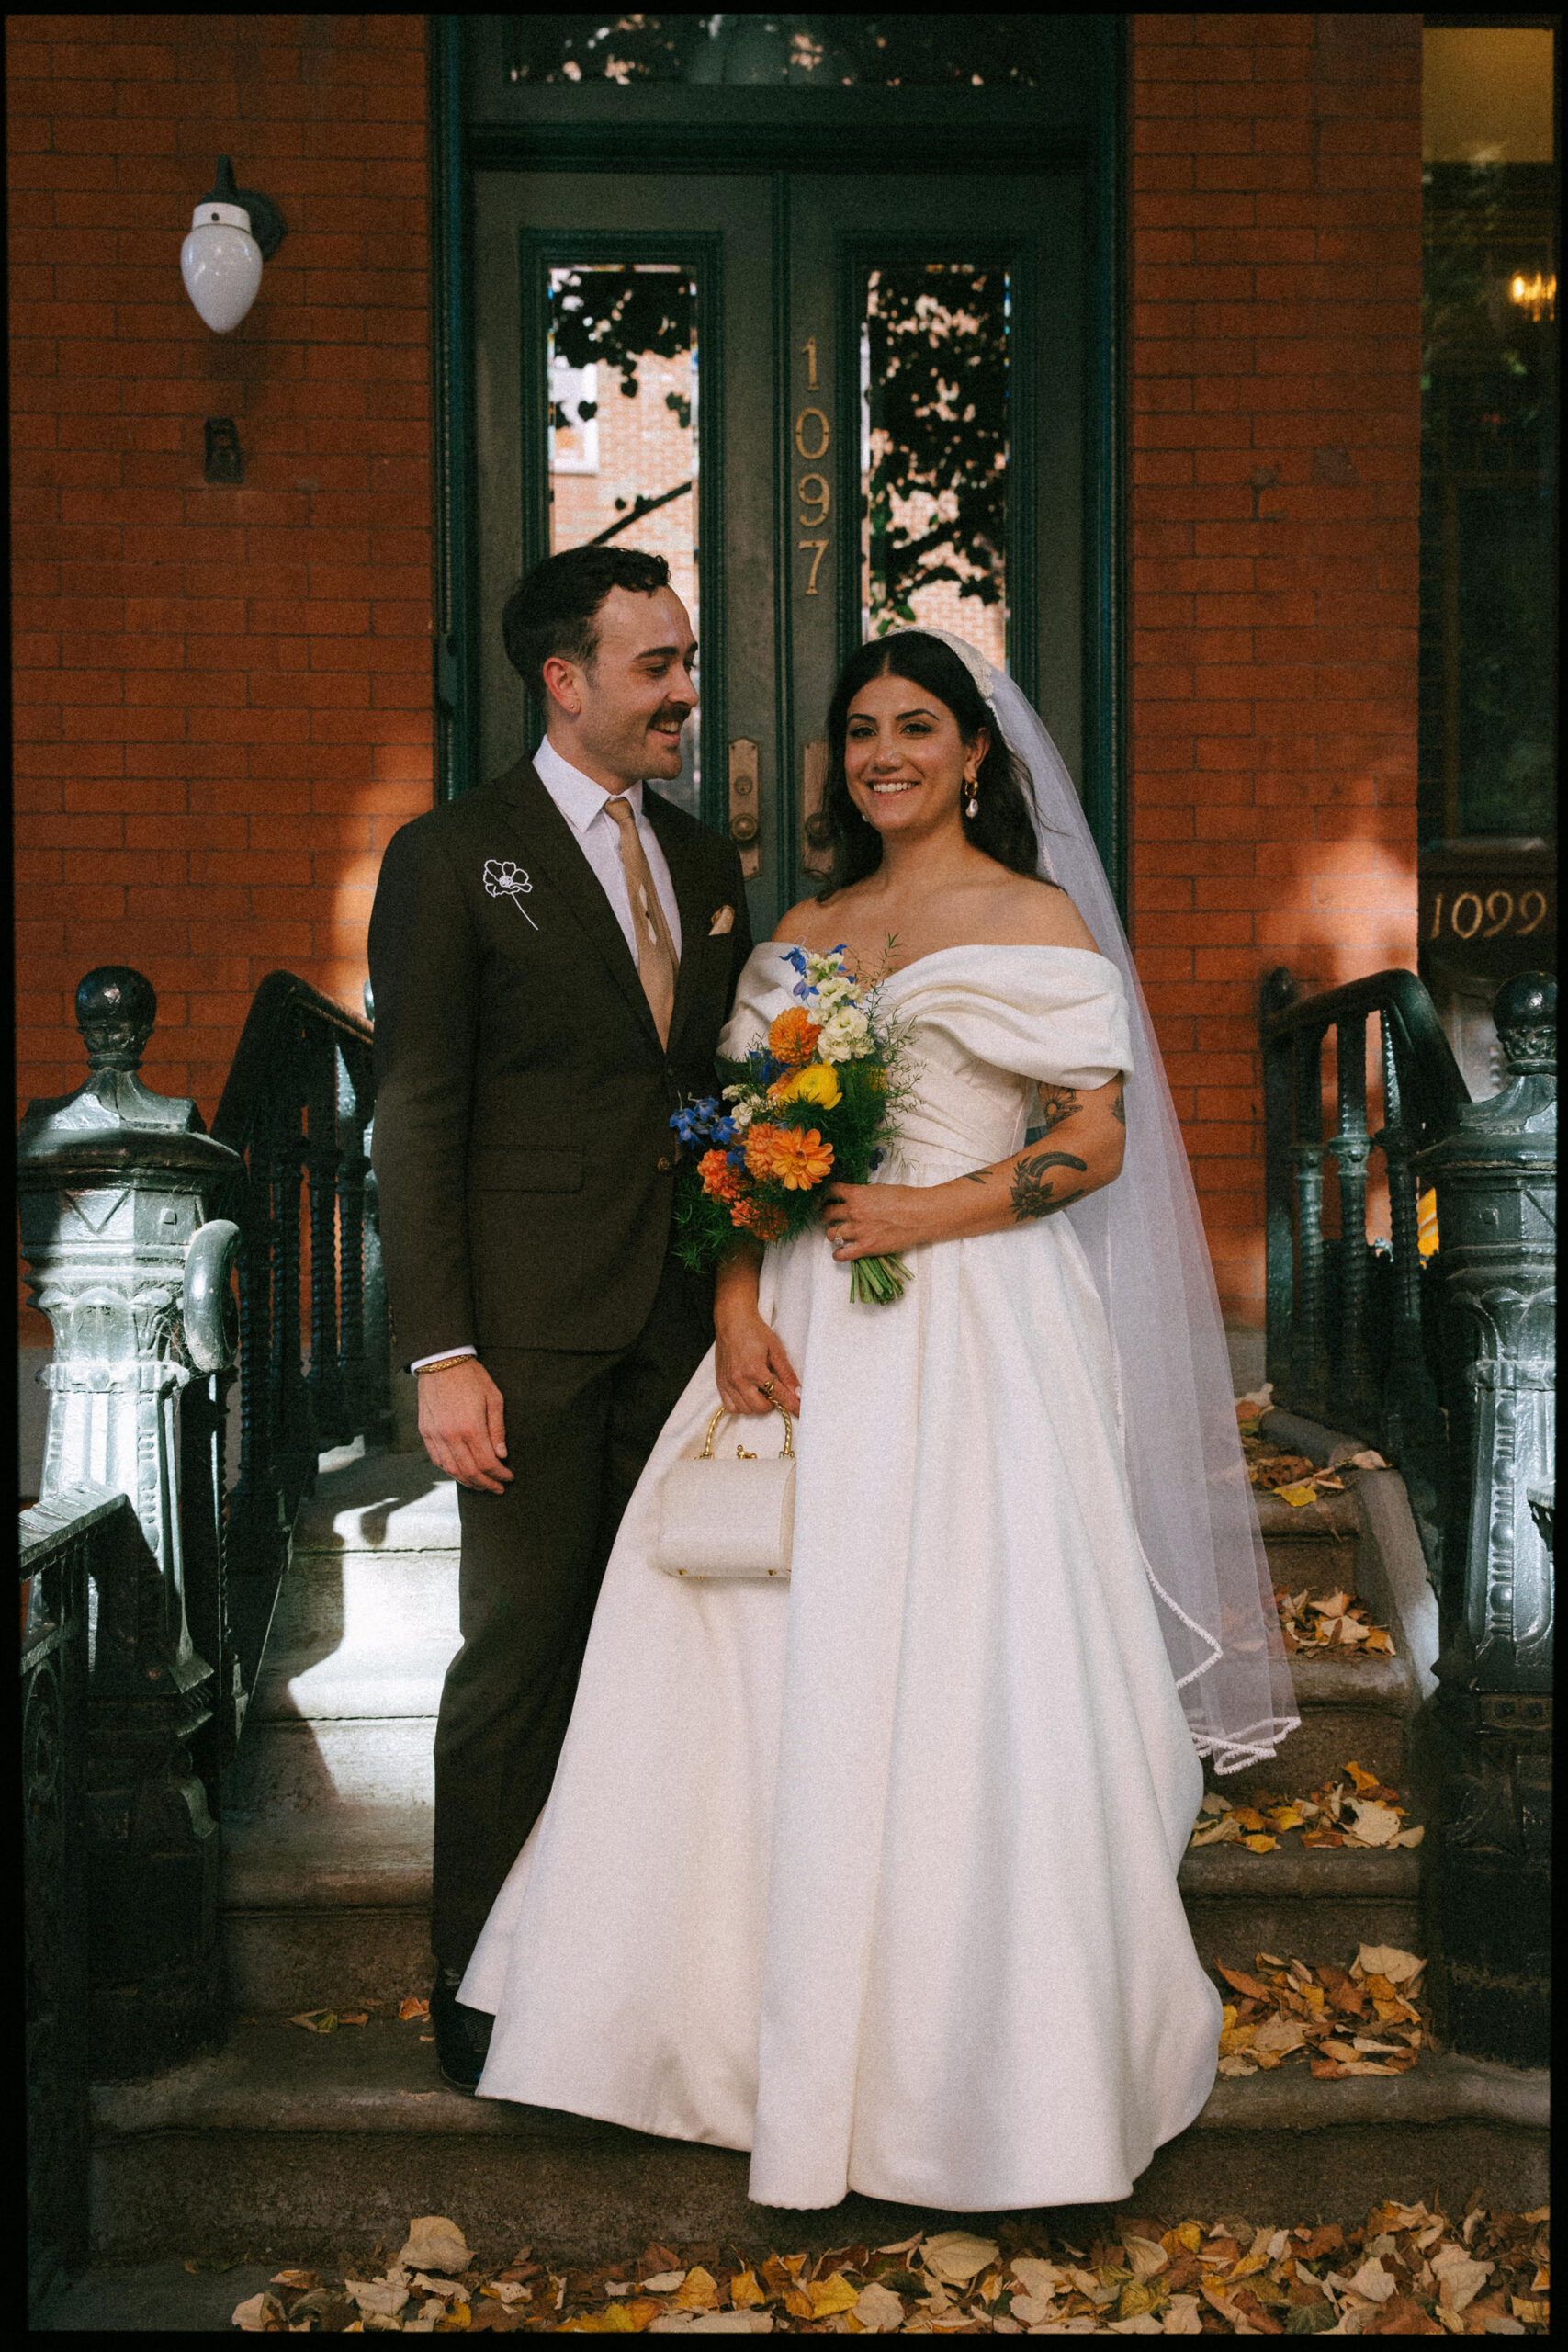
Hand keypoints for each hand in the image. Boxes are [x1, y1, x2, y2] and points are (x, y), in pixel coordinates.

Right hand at [417, 1358, 512, 1493]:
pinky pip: (437, 1459)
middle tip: (497, 1489)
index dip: (500, 1475)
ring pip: (451, 1470)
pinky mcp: (425, 1431)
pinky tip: (461, 1473)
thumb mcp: (494, 1398)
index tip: (509, 1478)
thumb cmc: (472, 1377)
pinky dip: (450, 1471)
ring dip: (468, 1482)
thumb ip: (497, 1429)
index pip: (487, 1463)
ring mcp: (435, 1435)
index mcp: (471, 1427)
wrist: (441, 1361)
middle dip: (486, 1484)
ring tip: (481, 1485)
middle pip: (470, 1472)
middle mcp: (451, 1435)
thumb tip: (501, 1455)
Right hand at [714, 1303, 801, 1417]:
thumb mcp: (776, 1350)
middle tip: (776, 1391)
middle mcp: (738, 1379)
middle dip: (772, 1403)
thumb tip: (798, 1392)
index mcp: (754, 1370)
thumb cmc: (754, 1332)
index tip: (801, 1412)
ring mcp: (727, 1382)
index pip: (778, 1395)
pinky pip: (730, 1406)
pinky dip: (741, 1405)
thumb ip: (787, 1374)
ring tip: (762, 1390)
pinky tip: (748, 1394)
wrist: (733, 1321)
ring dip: (757, 1405)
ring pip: (745, 1409)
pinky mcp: (720, 1382)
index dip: (792, 1405)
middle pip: (760, 1407)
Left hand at [821, 1180, 932, 1261]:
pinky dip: (838, 1254)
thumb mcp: (880, 1189)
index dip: (825, 1195)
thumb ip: (864, 1194)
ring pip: (831, 1234)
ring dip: (832, 1234)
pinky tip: (840, 1253)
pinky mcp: (865, 1247)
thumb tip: (856, 1198)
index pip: (831, 1191)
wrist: (921, 1215)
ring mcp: (858, 1230)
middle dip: (826, 1215)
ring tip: (837, 1235)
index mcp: (857, 1194)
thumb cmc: (906, 1199)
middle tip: (828, 1218)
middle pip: (827, 1213)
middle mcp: (853, 1211)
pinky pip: (842, 1254)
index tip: (824, 1198)